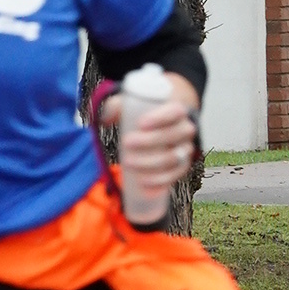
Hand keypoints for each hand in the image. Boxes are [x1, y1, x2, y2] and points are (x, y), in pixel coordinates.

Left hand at [104, 89, 199, 208]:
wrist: (164, 128)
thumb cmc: (145, 115)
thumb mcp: (132, 105)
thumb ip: (115, 107)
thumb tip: (102, 119)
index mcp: (178, 111)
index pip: (175, 112)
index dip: (161, 118)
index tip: (141, 124)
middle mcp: (185, 130)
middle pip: (172, 136)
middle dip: (149, 142)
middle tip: (125, 143)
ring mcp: (185, 150)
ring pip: (173, 159)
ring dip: (150, 163)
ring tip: (128, 163)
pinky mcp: (181, 168)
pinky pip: (174, 177)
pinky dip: (159, 182)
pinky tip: (144, 183)